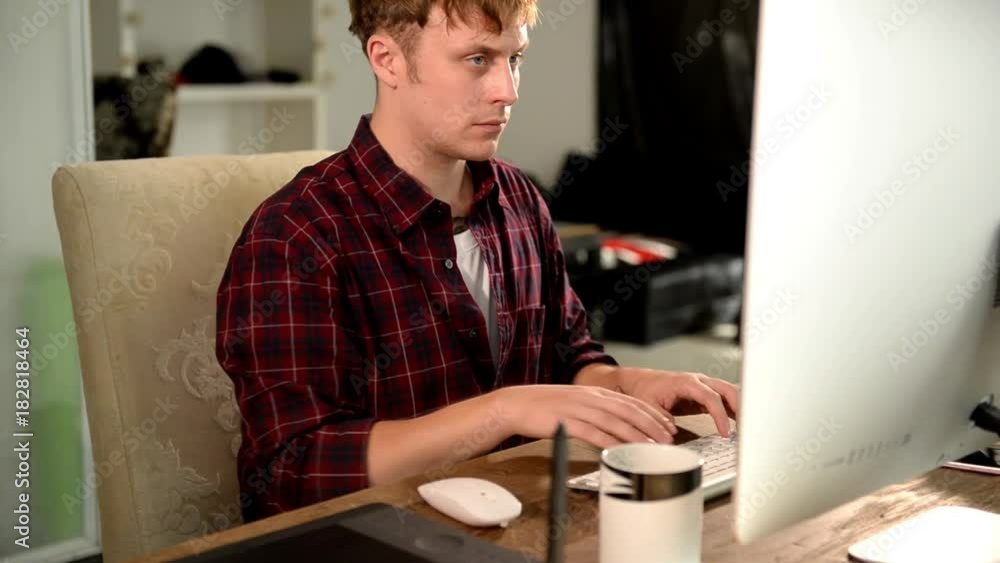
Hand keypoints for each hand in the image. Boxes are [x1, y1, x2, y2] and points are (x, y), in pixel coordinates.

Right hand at [494, 384, 677, 448]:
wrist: (516, 405)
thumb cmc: (545, 407)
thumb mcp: (576, 403)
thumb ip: (596, 411)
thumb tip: (616, 426)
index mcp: (595, 392)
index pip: (631, 401)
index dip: (653, 414)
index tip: (669, 425)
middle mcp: (591, 398)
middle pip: (629, 410)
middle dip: (652, 425)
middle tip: (669, 439)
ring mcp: (580, 409)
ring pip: (615, 422)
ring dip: (637, 435)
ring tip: (653, 447)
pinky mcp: (567, 422)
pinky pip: (593, 433)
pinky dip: (610, 442)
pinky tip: (622, 451)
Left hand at [617, 368, 740, 436]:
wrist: (641, 381)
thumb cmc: (645, 390)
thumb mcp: (647, 405)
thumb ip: (661, 419)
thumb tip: (672, 435)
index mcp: (686, 382)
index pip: (711, 397)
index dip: (720, 415)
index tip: (725, 433)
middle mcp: (699, 381)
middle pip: (728, 390)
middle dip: (741, 408)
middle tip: (747, 430)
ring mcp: (704, 386)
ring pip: (730, 393)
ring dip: (741, 408)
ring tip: (748, 428)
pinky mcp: (705, 394)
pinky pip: (725, 400)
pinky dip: (734, 411)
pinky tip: (741, 423)